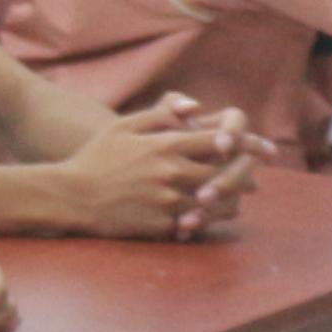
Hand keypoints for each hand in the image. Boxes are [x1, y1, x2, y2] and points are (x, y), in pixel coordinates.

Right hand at [52, 96, 254, 239]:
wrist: (71, 195)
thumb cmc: (96, 157)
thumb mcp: (123, 126)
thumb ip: (160, 114)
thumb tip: (195, 107)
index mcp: (165, 145)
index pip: (220, 142)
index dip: (245, 144)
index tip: (260, 148)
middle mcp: (171, 173)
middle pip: (225, 174)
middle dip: (244, 176)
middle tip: (255, 179)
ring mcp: (167, 201)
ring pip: (216, 203)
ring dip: (231, 201)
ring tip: (236, 200)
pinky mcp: (161, 224)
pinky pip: (196, 223)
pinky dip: (208, 220)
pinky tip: (210, 217)